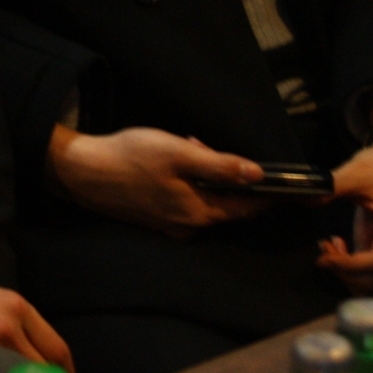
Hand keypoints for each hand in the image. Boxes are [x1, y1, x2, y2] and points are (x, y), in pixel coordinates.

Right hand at [46, 124, 270, 238]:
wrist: (81, 171)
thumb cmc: (128, 158)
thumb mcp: (179, 153)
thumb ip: (220, 166)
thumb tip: (258, 175)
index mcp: (198, 213)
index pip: (246, 208)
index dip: (270, 196)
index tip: (292, 189)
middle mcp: (187, 226)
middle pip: (225, 204)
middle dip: (228, 176)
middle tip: (209, 147)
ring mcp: (169, 224)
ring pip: (204, 200)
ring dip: (206, 176)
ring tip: (189, 147)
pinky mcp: (154, 217)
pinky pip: (185, 201)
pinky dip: (189, 182)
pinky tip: (173, 160)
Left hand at [315, 138, 372, 293]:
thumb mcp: (358, 172)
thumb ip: (333, 186)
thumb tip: (307, 198)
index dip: (347, 266)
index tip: (322, 258)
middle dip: (344, 270)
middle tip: (323, 249)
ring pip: (371, 280)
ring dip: (345, 271)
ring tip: (328, 246)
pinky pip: (368, 271)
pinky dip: (349, 266)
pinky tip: (336, 245)